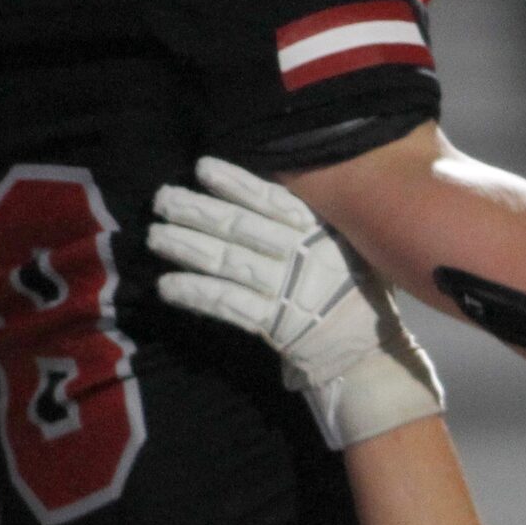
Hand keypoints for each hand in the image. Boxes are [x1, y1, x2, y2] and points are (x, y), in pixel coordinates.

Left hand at [149, 157, 442, 448]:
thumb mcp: (347, 250)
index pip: (272, 201)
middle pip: (240, 228)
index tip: (202, 169)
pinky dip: (196, 293)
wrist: (369, 356)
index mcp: (320, 233)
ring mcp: (286, 291)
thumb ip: (313, 227)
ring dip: (187, 247)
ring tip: (156, 236)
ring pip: (228, 261)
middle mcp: (301, 256)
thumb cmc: (357, 298)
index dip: (236, 184)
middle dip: (197, 211)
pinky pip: (227, 304)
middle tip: (161, 199)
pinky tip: (168, 285)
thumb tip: (267, 195)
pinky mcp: (273, 325)